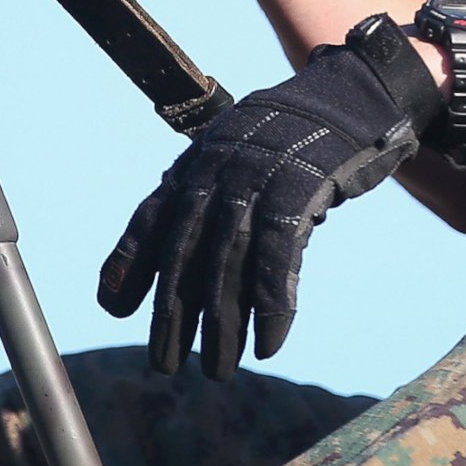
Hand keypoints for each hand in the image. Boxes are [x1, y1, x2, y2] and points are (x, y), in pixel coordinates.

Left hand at [99, 14, 442, 376]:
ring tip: (218, 370)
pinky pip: (277, 258)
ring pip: (226, 265)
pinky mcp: (298, 188)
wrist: (351, 95)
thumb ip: (206, 206)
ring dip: (222, 325)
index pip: (151, 220)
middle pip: (184, 255)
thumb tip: (183, 261)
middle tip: (166, 365)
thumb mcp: (237, 163)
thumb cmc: (293, 140)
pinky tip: (268, 344)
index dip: (130, 266)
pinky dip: (272, 306)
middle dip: (172, 315)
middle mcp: (215, 171)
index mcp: (195, 164)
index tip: (114, 312)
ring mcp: (255, 179)